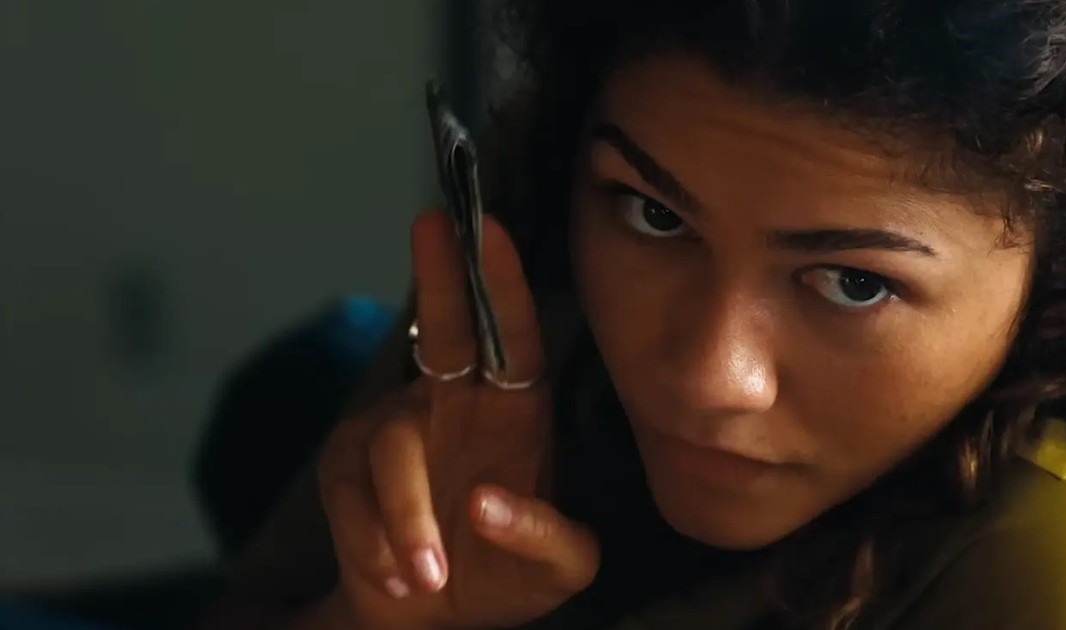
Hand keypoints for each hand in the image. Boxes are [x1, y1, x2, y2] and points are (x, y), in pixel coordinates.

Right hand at [313, 210, 598, 629]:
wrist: (430, 617)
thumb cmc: (506, 575)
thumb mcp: (557, 570)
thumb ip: (547, 539)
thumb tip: (483, 501)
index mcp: (513, 412)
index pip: (514, 341)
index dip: (502, 287)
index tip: (490, 230)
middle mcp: (452, 404)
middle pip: (442, 333)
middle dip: (438, 276)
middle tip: (432, 224)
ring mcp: (393, 431)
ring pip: (390, 451)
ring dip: (408, 519)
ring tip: (429, 575)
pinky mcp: (344, 469)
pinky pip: (352, 500)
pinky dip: (377, 547)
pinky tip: (403, 577)